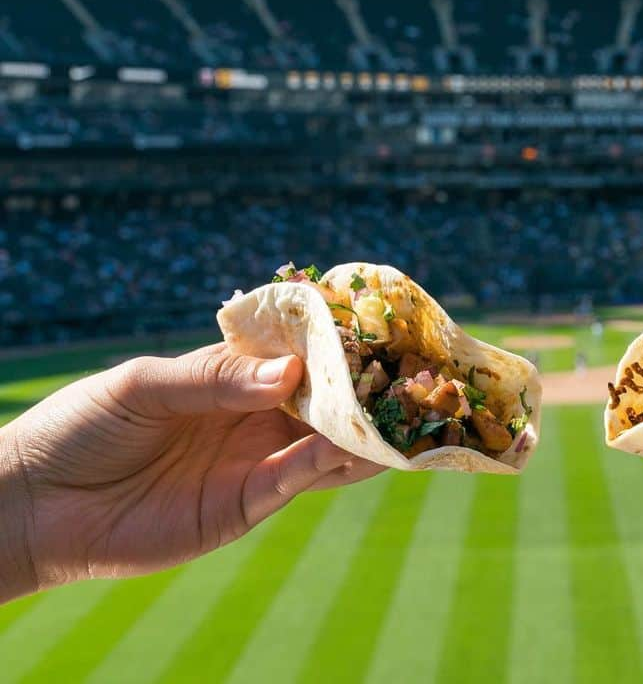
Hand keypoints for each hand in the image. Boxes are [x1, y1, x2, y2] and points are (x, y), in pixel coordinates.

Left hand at [0, 344, 380, 602]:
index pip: (297, 352)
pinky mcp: (246, 505)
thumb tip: (290, 373)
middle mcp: (253, 414)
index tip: (380, 326)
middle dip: (366, 385)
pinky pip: (300, 480)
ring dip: (364, 427)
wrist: (35, 505)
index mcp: (231, 374)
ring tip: (407, 412)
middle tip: (414, 372)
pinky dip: (334, 463)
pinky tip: (363, 448)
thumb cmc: (83, 426)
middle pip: (323, 397)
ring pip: (325, 440)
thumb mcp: (146, 385)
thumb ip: (216, 379)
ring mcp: (254, 460)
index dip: (336, 341)